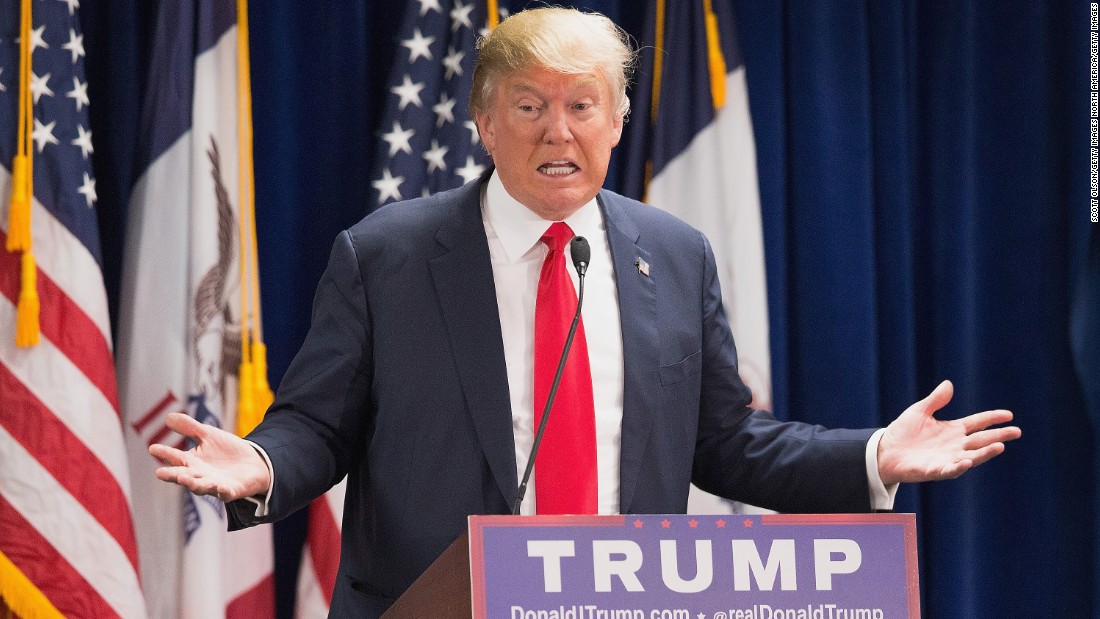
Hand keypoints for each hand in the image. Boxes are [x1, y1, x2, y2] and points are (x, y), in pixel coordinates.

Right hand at [149, 412, 271, 501]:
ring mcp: (214, 485)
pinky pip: (226, 493)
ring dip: (193, 484)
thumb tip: (168, 417)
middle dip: (172, 475)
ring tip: (183, 478)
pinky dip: (222, 491)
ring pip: (201, 487)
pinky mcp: (231, 491)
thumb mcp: (208, 435)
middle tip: (160, 473)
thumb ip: (190, 428)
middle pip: (184, 476)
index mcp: (192, 463)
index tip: (153, 447)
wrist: (254, 462)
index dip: (165, 453)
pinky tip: (220, 487)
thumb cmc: (226, 450)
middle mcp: (200, 476)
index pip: (175, 458)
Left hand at [877, 380, 1021, 485]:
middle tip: (1016, 431)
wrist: (885, 451)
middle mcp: (955, 445)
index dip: (992, 418)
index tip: (1009, 415)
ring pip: (971, 456)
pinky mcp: (935, 470)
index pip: (978, 423)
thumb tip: (949, 384)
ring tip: (1000, 447)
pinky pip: (949, 470)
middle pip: (981, 439)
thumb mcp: (919, 411)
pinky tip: (966, 462)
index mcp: (953, 430)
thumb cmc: (903, 432)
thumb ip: (935, 400)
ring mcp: (947, 458)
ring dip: (985, 453)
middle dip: (998, 436)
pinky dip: (958, 467)